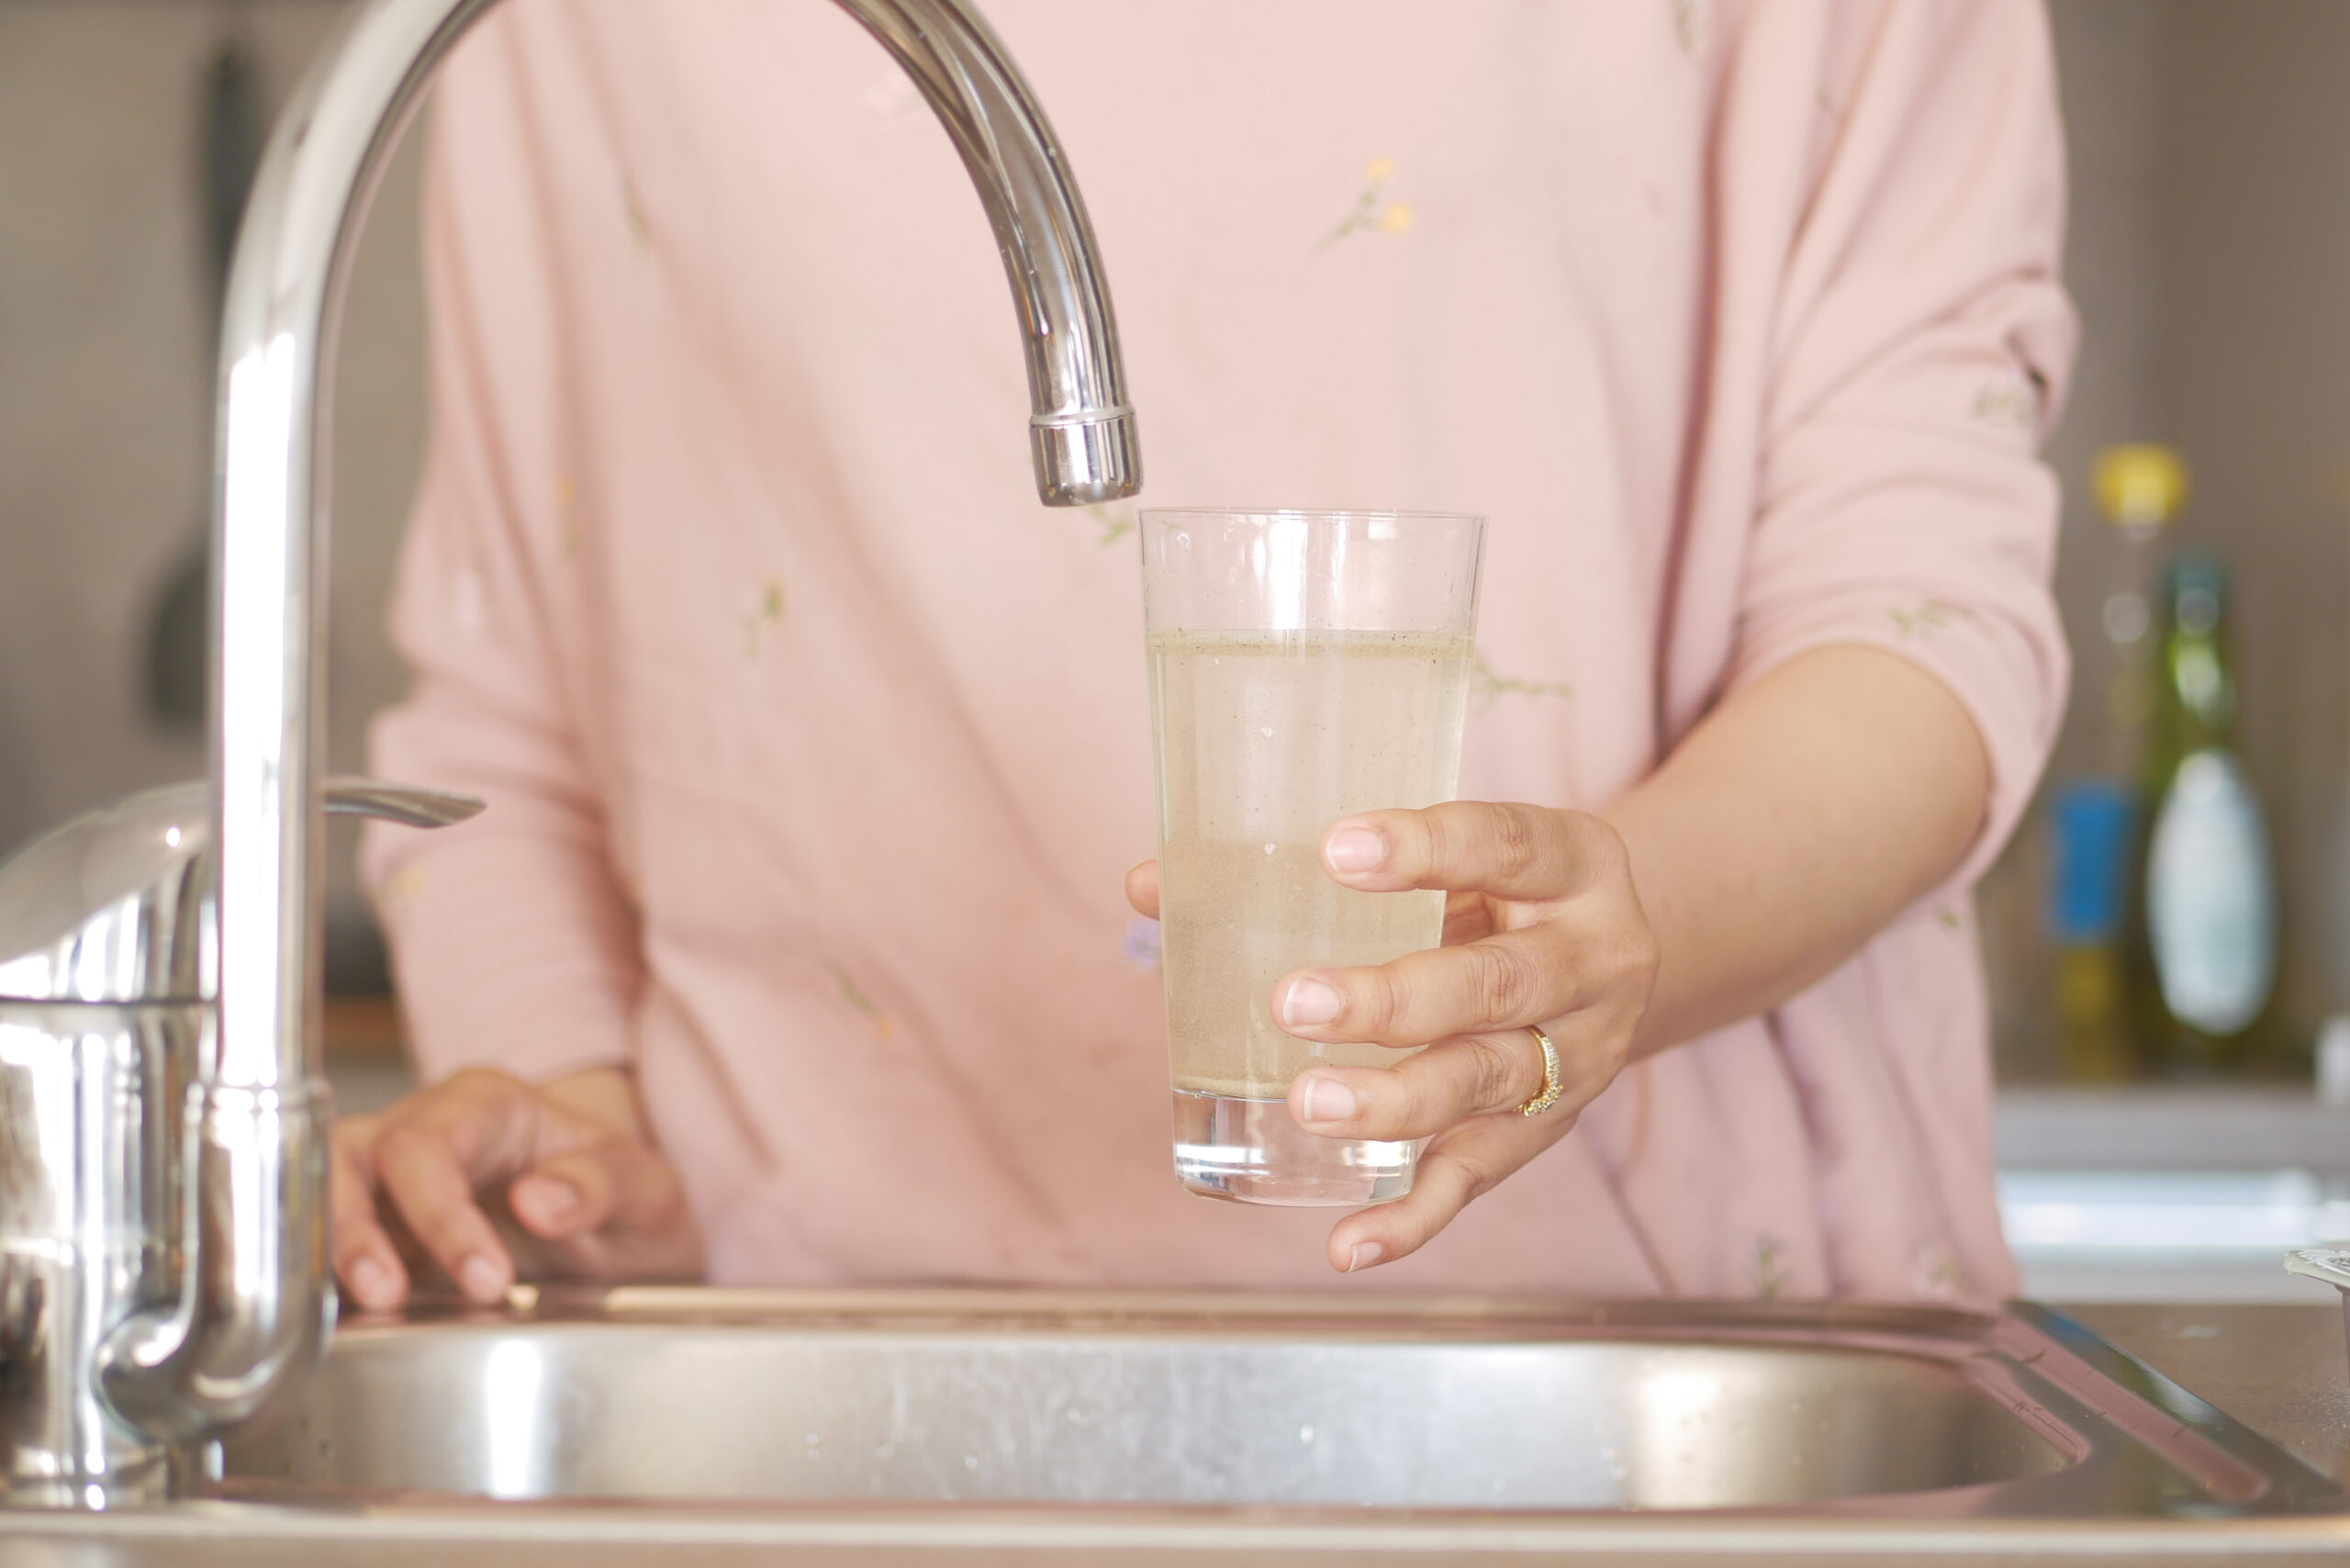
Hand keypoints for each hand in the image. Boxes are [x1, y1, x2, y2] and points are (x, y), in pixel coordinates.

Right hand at [332, 1065, 703, 1310]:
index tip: (488, 1279)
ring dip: (327, 1254)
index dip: (441, 1210)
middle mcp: (425, 1132)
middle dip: (357, 1229)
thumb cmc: (625, 1199)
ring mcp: (390, 1184)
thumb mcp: (647, 1191)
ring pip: (318, 1196)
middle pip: (352, 1160)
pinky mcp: (376, 1235)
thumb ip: (603, 1184)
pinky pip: (325, 1249)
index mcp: (487, 1107)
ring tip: (364, 1309)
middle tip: (389, 1295)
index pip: (431, 1142)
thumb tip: (538, 1201)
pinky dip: (319, 1282)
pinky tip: (332, 1324)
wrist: (621, 1238)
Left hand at [1127, 802, 1657, 1273]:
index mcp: (1572, 863)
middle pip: (1498, 983)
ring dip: (1394, 1101)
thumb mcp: (1447, 857)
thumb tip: (1147, 884)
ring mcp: (1577, 1054)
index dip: (1426, 849)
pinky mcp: (1543, 1132)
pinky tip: (1347, 1243)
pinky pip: (1479, 1180)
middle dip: (1393, 999)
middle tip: (1292, 1002)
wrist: (1617, 960)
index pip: (1503, 844)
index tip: (1335, 853)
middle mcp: (1590, 960)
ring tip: (1309, 1104)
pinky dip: (1413, 1218)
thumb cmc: (1495, 893)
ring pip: (1488, 1081)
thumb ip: (1313, 867)